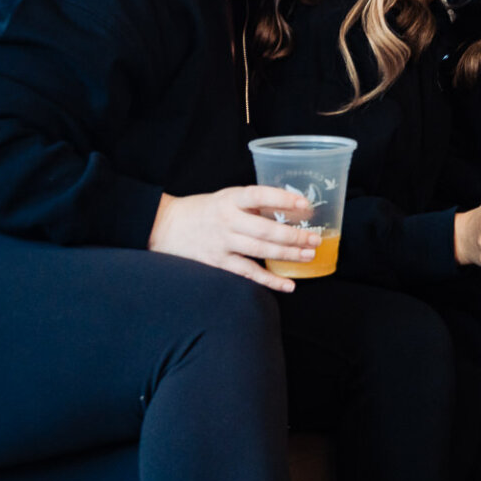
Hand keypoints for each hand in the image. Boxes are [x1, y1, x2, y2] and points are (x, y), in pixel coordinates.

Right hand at [148, 186, 319, 292]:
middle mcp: (227, 220)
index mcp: (230, 199)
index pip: (259, 195)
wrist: (165, 226)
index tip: (305, 204)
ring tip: (309, 255)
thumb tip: (290, 210)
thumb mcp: (227, 197)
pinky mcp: (217, 262)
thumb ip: (253, 204)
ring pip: (260, 251)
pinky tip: (288, 284)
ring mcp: (222, 243)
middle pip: (265, 230)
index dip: (283, 199)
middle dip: (294, 235)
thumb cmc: (204, 210)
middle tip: (315, 239)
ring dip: (288, 255)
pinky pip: (248, 273)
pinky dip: (269, 280)